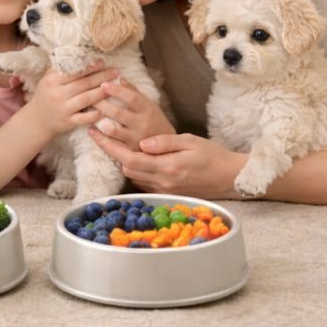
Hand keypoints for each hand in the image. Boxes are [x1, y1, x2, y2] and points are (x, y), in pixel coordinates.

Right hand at [27, 60, 118, 135]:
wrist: (36, 119)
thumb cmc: (45, 95)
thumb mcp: (48, 79)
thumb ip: (61, 68)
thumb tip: (80, 54)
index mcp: (52, 80)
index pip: (74, 71)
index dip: (90, 67)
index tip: (102, 62)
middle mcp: (57, 94)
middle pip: (84, 84)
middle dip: (102, 77)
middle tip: (116, 72)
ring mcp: (63, 109)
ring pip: (86, 99)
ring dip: (102, 92)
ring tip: (115, 87)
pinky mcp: (68, 122)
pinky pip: (85, 118)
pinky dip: (96, 114)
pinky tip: (107, 109)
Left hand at [89, 79, 173, 145]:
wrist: (167, 148)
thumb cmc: (154, 121)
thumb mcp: (149, 105)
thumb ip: (135, 92)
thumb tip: (120, 78)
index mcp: (147, 109)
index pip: (131, 97)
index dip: (117, 90)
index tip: (103, 84)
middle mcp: (142, 124)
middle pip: (117, 113)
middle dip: (101, 104)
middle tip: (89, 97)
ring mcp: (136, 139)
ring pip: (112, 129)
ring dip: (97, 120)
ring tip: (88, 113)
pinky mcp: (130, 152)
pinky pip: (112, 145)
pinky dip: (99, 138)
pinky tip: (91, 130)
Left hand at [90, 132, 247, 199]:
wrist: (231, 178)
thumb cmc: (213, 155)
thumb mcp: (190, 142)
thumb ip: (164, 143)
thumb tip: (141, 142)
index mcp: (167, 167)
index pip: (129, 159)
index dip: (108, 146)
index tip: (95, 133)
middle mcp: (163, 182)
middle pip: (127, 169)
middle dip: (112, 152)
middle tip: (101, 133)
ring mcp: (165, 190)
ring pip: (134, 176)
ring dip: (123, 161)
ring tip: (114, 142)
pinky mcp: (168, 193)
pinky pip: (144, 183)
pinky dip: (136, 170)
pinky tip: (135, 157)